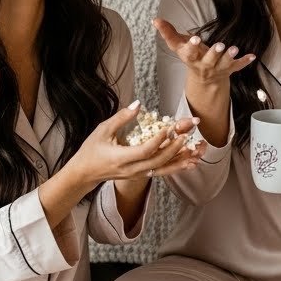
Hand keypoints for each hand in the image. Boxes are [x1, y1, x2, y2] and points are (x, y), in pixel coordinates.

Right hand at [71, 102, 204, 191]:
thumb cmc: (91, 150)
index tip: (169, 127)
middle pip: (158, 161)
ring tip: (196, 152)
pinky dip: (176, 167)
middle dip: (175, 148)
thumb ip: (122, 117)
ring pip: (163, 170)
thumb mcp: (103, 130)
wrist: (85, 173)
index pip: (145, 150)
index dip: (158, 140)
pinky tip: (189, 163)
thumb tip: (138, 104)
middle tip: (187, 135)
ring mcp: (137, 175)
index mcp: (121, 158)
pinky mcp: (141, 176)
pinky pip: (161, 173)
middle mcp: (131, 170)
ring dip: (180, 161)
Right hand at [153, 17, 254, 92]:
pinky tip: (253, 56)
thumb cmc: (191, 56)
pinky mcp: (229, 69)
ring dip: (230, 56)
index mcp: (191, 58)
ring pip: (224, 63)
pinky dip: (245, 61)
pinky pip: (238, 66)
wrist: (204, 79)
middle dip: (214, 53)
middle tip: (219, 45)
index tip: (195, 38)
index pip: (190, 53)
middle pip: (209, 60)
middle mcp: (204, 65)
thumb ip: (168, 33)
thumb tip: (155, 20)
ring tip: (235, 48)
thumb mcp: (178, 46)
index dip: (192, 46)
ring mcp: (218, 68)